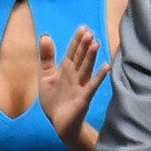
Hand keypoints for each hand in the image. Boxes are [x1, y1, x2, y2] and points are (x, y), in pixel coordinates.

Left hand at [38, 25, 108, 150]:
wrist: (59, 123)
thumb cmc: (54, 100)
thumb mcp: (45, 76)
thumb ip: (46, 57)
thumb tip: (44, 35)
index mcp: (66, 69)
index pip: (73, 51)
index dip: (77, 40)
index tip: (83, 28)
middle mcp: (75, 75)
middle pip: (81, 57)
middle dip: (84, 46)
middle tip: (89, 33)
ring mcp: (81, 85)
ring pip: (86, 68)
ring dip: (91, 57)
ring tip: (96, 44)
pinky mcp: (84, 98)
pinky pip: (92, 85)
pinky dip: (99, 76)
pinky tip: (106, 67)